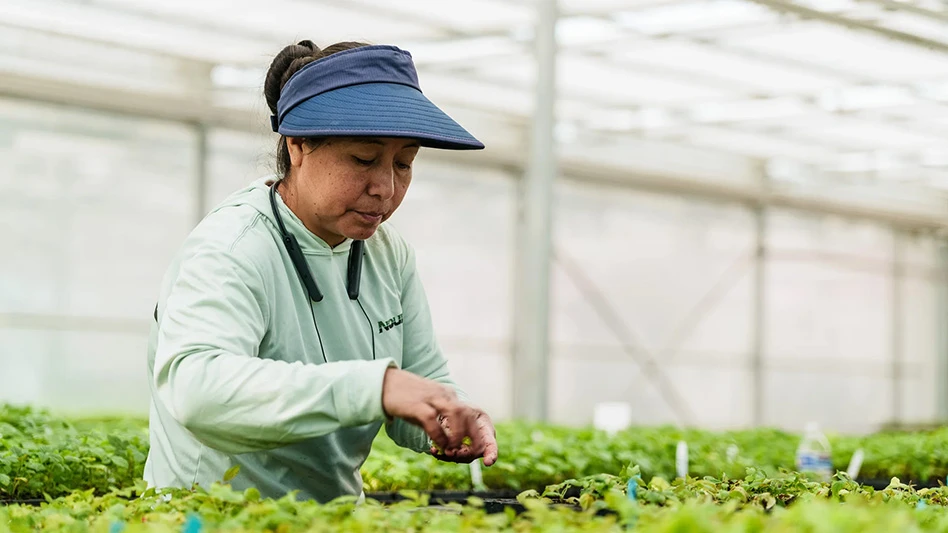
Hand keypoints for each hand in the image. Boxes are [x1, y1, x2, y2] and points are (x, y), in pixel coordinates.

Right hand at [382, 368, 496, 463]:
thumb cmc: (404, 398)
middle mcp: (443, 395)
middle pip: (467, 413)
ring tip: (453, 449)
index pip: (469, 412)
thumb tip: (445, 441)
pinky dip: (439, 435)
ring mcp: (431, 398)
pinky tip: (439, 446)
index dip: (475, 431)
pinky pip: (434, 421)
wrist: (383, 384)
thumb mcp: (426, 407)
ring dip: (458, 435)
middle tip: (469, 451)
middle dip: (472, 434)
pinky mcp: (418, 405)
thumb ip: (437, 421)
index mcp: (447, 395)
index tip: (475, 446)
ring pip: (456, 415)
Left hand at [429, 409, 497, 466]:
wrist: (455, 412)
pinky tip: (433, 450)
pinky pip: (449, 456)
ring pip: (460, 458)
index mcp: (486, 433)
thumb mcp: (470, 410)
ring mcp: (467, 450)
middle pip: (473, 455)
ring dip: (449, 455)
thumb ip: (467, 422)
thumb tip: (458, 437)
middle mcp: (479, 445)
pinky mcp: (455, 452)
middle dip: (461, 455)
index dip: (492, 455)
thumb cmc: (468, 410)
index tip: (488, 461)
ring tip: (440, 449)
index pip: (491, 446)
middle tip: (450, 452)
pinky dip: (440, 454)